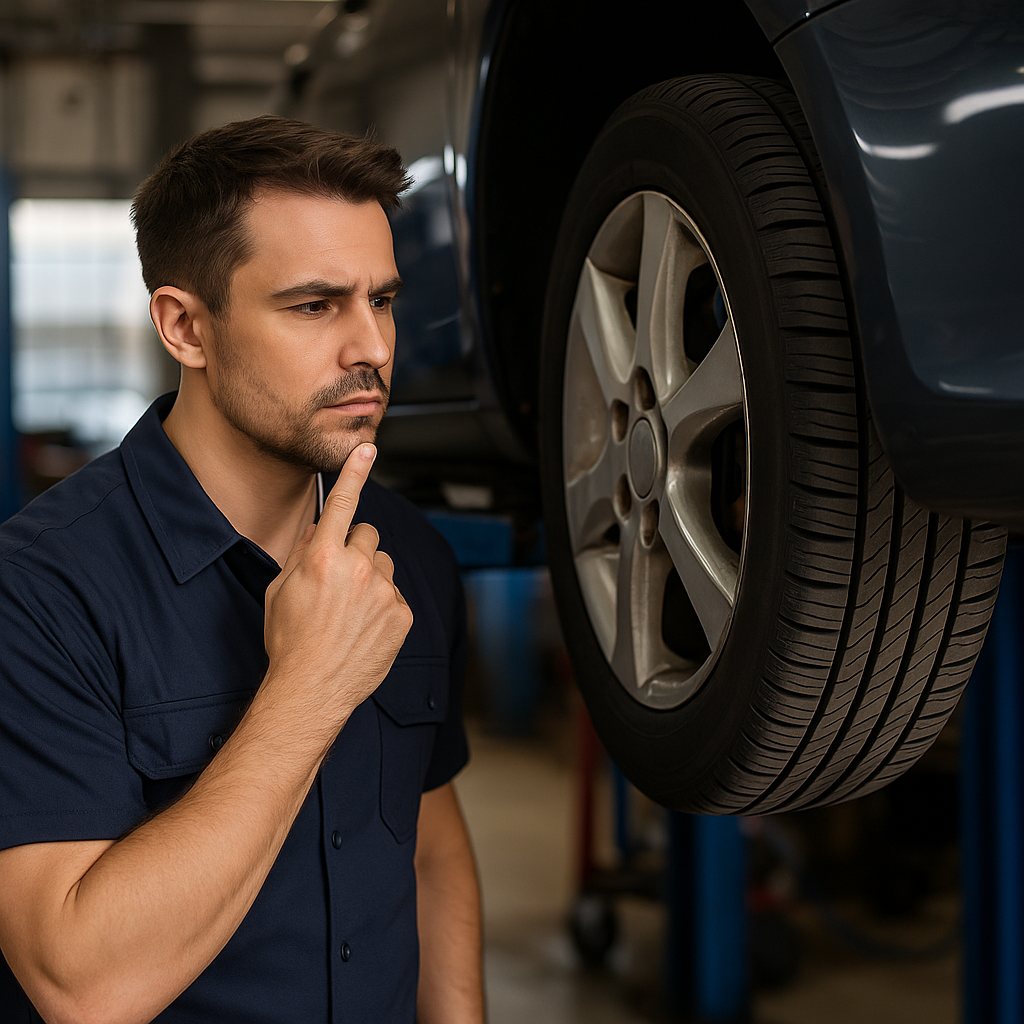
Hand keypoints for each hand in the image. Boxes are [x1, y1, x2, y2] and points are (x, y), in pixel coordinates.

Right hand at [263, 443, 412, 719]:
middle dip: (354, 548)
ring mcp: (383, 592)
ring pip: (384, 563)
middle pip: (367, 534)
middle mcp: (357, 568)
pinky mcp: (402, 614)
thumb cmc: (289, 641)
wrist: (311, 689)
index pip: (341, 504)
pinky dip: (382, 605)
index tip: (368, 448)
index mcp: (322, 558)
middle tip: (338, 579)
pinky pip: (395, 594)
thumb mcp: (280, 590)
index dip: (355, 472)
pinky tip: (363, 627)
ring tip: (349, 609)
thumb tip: (319, 531)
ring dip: (371, 576)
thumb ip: (302, 554)